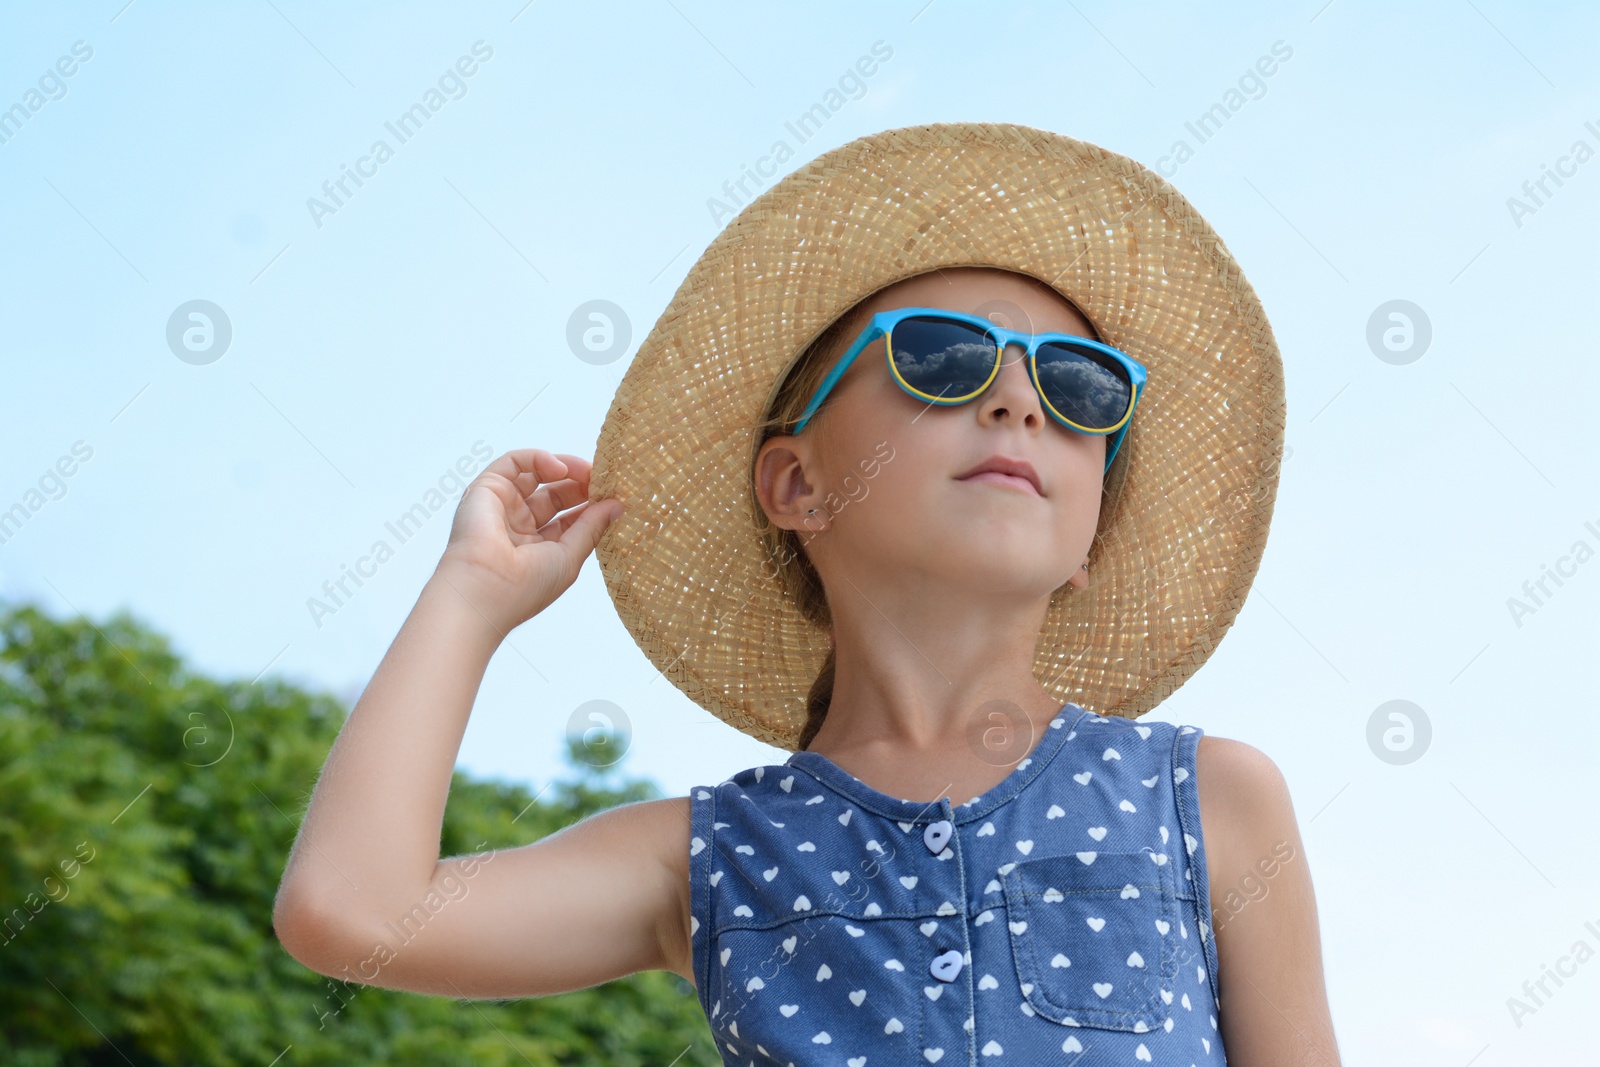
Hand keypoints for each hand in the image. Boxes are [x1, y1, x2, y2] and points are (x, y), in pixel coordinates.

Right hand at [434, 449, 624, 633]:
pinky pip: (514, 462)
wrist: (484, 590)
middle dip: (582, 484)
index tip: (615, 496)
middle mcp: (519, 527)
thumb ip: (592, 527)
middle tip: (604, 480)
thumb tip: (617, 505)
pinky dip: (539, 458)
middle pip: (556, 494)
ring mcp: (503, 507)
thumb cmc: (525, 586)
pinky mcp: (486, 489)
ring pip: (536, 474)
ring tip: (588, 471)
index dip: (592, 505)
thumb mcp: (570, 557)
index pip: (569, 518)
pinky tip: (559, 468)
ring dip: (566, 467)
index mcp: (538, 549)